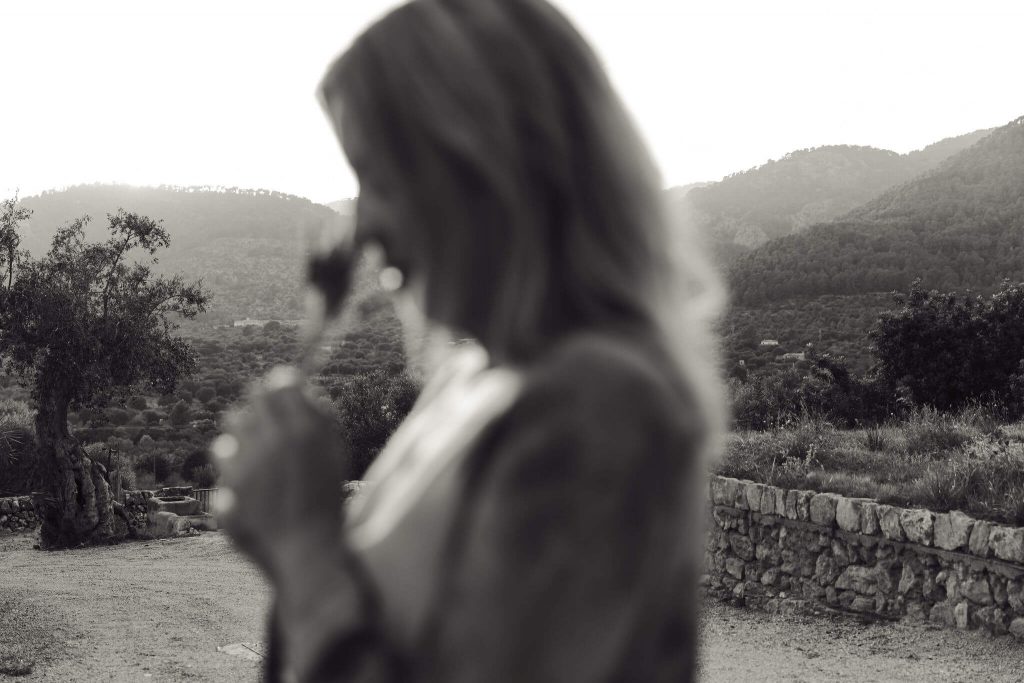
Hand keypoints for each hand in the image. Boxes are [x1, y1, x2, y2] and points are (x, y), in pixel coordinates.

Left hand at [211, 366, 348, 580]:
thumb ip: (318, 417)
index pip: (281, 383)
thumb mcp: (334, 453)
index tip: (284, 392)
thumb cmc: (326, 500)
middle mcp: (272, 443)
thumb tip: (299, 387)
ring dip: (242, 434)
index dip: (283, 385)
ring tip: (258, 451)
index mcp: (303, 431)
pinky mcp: (228, 489)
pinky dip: (232, 464)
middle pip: (252, 400)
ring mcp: (246, 466)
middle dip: (261, 408)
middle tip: (271, 422)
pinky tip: (248, 476)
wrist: (308, 550)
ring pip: (230, 427)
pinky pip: (221, 456)